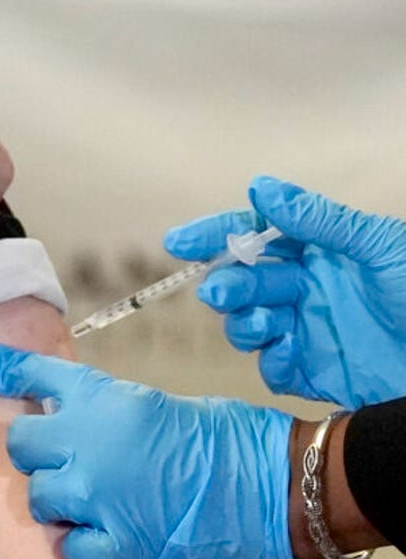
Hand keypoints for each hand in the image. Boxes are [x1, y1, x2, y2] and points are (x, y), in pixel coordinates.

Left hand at [0, 344, 309, 558]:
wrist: (267, 481)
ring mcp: (99, 492)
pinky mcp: (120, 539)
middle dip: (38, 452)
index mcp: (102, 397)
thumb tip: (60, 418)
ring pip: (39, 496)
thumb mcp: (148, 405)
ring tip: (92, 499)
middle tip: (66, 460)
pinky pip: (71, 545)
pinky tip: (103, 533)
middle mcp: (90, 440)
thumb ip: (97, 410)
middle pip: (21, 443)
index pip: (33, 375)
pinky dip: (82, 543)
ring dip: (59, 500)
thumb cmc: (218, 438)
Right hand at [164, 176, 405, 408]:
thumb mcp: (378, 247)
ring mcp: (306, 330)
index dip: (216, 236)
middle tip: (222, 293)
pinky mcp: (311, 370)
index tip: (180, 242)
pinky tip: (289, 353)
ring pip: (248, 325)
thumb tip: (262, 187)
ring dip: (244, 323)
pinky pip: (272, 366)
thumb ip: (317, 221)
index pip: (255, 236)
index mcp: (319, 253)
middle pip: (244, 283)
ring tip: (262, 325)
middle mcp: (305, 289)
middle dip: (226, 286)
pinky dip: (272, 359)